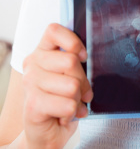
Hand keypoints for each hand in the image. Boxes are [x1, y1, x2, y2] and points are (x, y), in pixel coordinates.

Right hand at [22, 23, 92, 148]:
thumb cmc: (62, 98)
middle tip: (82, 92)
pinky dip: (72, 113)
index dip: (72, 41)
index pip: (54, 30)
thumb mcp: (70, 75)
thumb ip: (76, 61)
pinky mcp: (33, 103)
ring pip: (72, 85)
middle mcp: (32, 63)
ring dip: (78, 99)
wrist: (48, 130)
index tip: (83, 56)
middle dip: (83, 81)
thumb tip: (89, 56)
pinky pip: (68, 104)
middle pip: (70, 61)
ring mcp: (30, 83)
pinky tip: (64, 115)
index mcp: (42, 50)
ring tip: (71, 104)